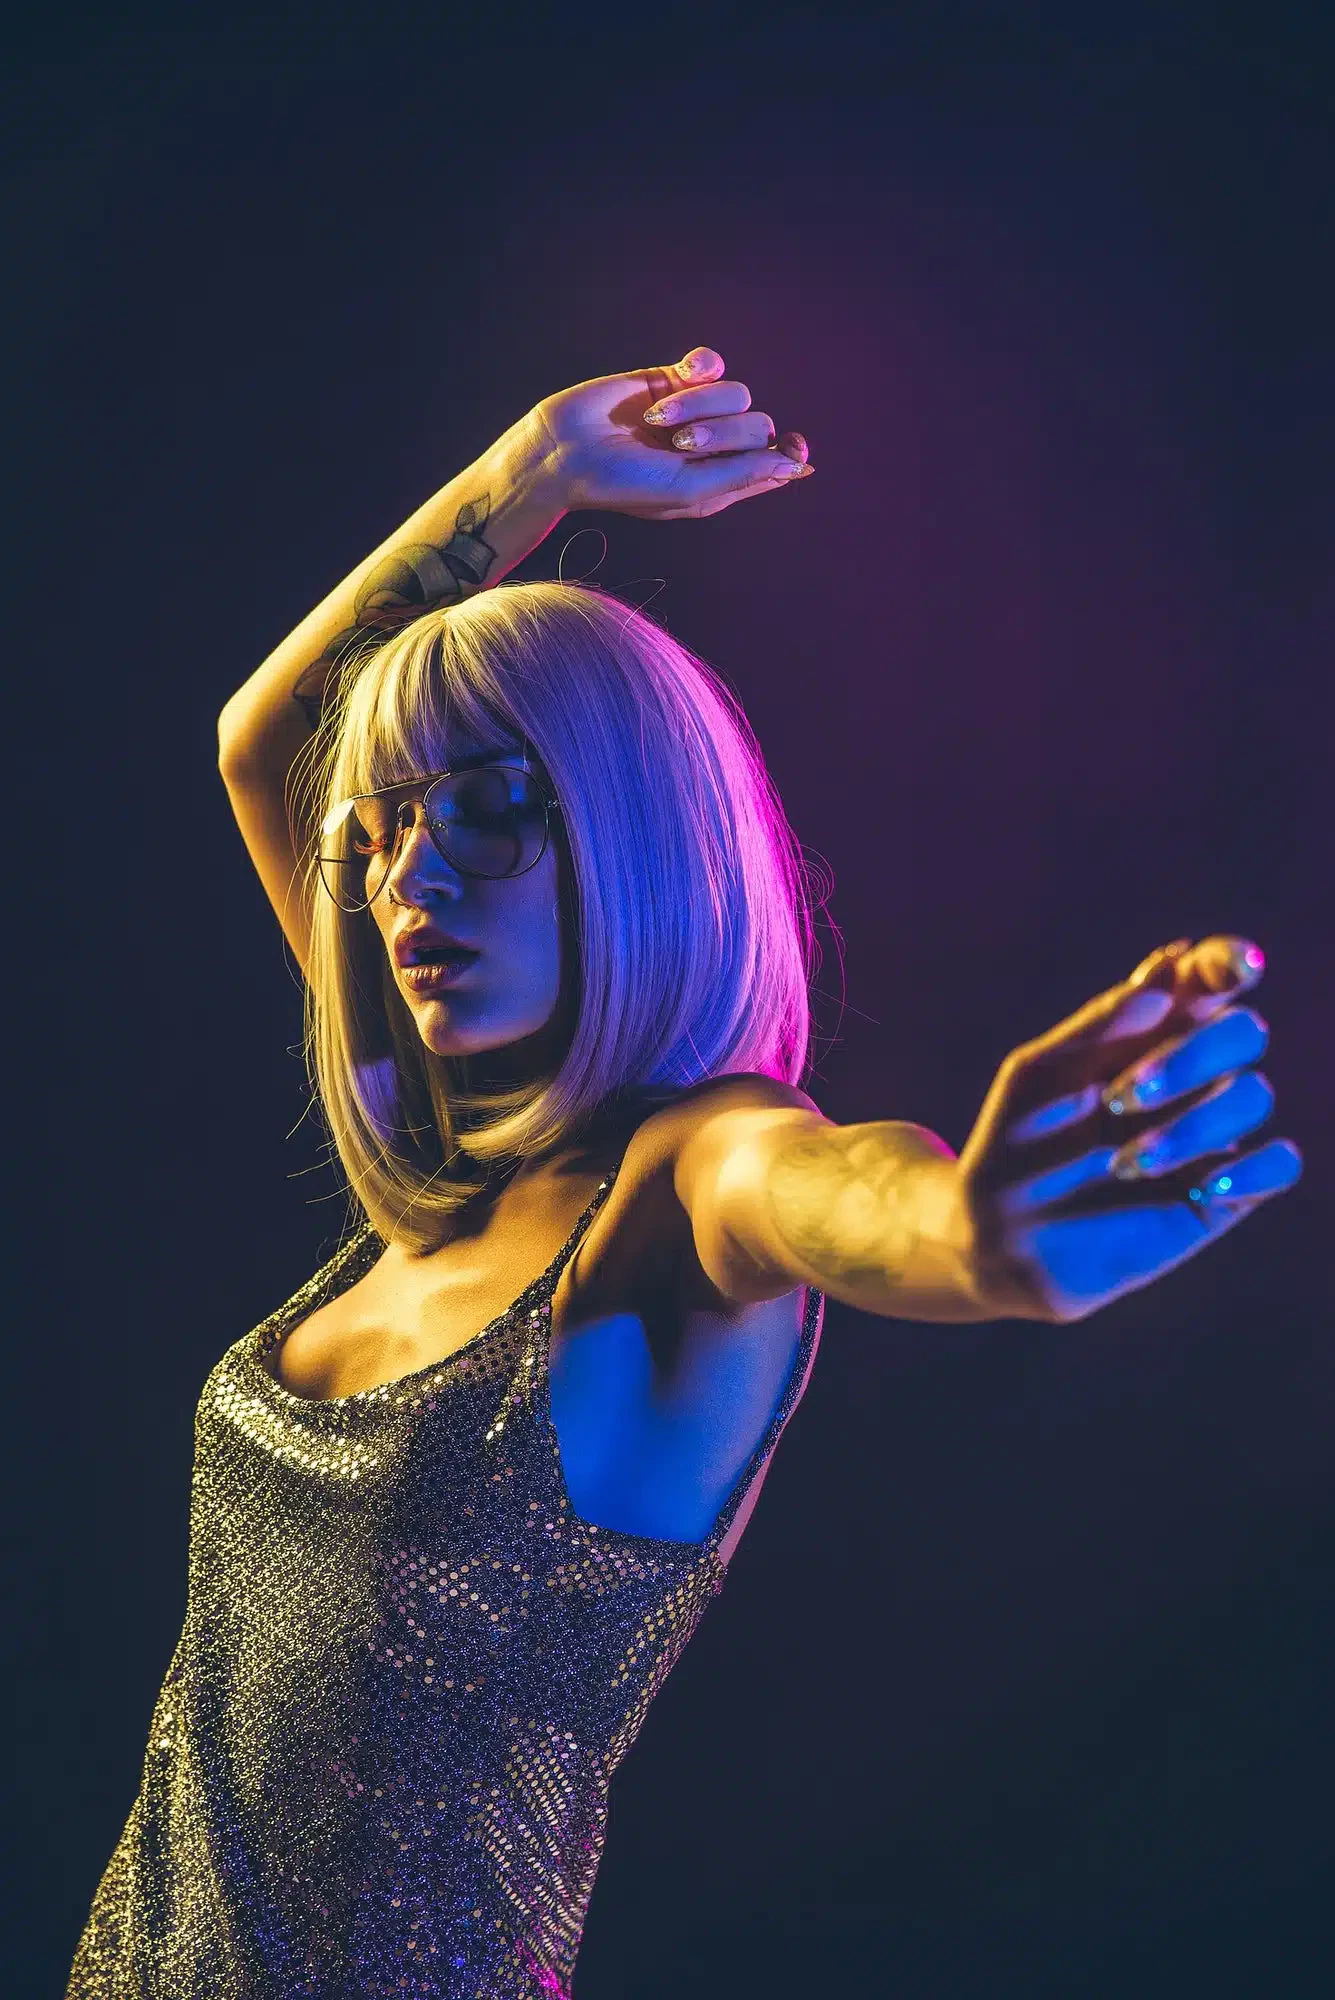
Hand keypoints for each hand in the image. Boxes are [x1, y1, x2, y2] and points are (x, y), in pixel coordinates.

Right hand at [529, 346, 812, 518]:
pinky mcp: (674, 380)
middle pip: (758, 426)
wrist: (567, 450)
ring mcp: (696, 412)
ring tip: (656, 421)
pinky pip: (712, 363)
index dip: (788, 453)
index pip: (776, 462)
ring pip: (735, 393)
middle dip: (721, 432)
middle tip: (679, 443)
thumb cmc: (624, 482)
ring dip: (696, 404)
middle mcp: (714, 448)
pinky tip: (676, 379)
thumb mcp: (689, 489)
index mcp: (721, 482)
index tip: (794, 446)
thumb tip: (798, 465)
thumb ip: (744, 476)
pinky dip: (697, 370)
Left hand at [951, 937, 1302, 1322]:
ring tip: (1124, 1163)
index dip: (1228, 963)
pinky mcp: (1221, 1194)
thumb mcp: (1038, 1076)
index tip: (1239, 964)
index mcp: (1144, 1033)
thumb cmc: (1012, 1145)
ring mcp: (1207, 1134)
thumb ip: (1100, 1024)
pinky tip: (1203, 1186)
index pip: (1206, 981)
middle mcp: (1187, 1076)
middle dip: (1191, 1055)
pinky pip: (1280, 1164)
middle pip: (1241, 1031)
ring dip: (1192, 1124)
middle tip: (1118, 1099)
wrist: (1000, 1239)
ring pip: (1253, 1096)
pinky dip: (1254, 1168)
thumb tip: (1168, 971)